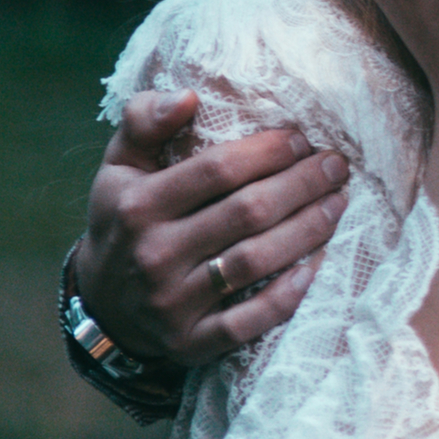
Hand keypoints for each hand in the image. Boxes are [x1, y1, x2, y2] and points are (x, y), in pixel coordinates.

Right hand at [76, 92, 349, 365]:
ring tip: (338, 205)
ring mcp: (171, 302)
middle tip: (336, 168)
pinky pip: (247, 322)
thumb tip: (188, 97)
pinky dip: (286, 296)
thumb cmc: (125, 218)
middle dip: (302, 185)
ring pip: (254, 263)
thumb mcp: (119, 166)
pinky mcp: (189, 342)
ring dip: (307, 231)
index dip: (269, 152)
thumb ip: (145, 120)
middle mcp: (153, 254)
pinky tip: (317, 267)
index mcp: (138, 205)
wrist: (101, 302)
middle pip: (247, 213)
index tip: (303, 140)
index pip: (217, 170)